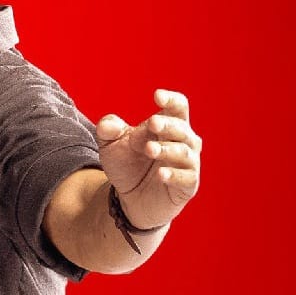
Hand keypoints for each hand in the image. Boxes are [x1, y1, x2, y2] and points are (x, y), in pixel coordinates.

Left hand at [96, 89, 201, 228]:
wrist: (129, 198)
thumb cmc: (126, 164)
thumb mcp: (110, 145)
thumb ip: (108, 131)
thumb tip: (108, 124)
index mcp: (168, 125)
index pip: (178, 107)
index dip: (171, 100)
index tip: (157, 96)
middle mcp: (183, 141)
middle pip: (182, 127)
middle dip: (167, 125)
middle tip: (151, 123)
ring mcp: (188, 164)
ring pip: (184, 152)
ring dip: (167, 149)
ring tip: (149, 149)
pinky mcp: (188, 186)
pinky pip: (187, 178)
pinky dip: (175, 175)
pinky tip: (161, 174)